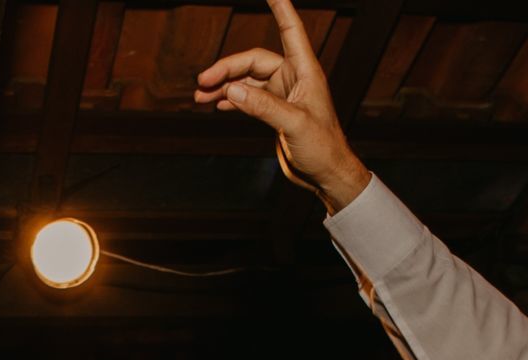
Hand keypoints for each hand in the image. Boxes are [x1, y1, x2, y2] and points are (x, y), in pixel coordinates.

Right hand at [193, 0, 370, 213]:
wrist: (327, 175)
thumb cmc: (323, 147)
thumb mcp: (294, 124)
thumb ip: (263, 107)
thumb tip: (231, 90)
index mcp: (305, 71)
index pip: (289, 29)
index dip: (279, 7)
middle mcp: (293, 78)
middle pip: (253, 61)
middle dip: (227, 70)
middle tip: (203, 83)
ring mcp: (282, 94)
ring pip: (247, 81)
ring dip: (224, 87)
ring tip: (200, 96)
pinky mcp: (274, 112)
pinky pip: (248, 98)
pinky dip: (231, 99)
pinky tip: (216, 104)